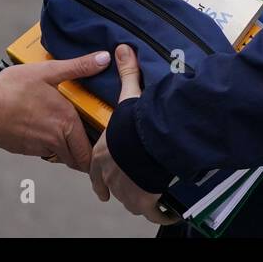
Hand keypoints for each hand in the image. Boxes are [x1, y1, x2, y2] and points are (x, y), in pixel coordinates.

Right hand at [0, 51, 110, 171]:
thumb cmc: (12, 88)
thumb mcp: (48, 71)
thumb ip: (79, 66)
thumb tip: (104, 58)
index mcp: (67, 121)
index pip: (90, 151)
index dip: (98, 149)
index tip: (100, 141)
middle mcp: (57, 139)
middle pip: (78, 160)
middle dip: (84, 154)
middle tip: (87, 140)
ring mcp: (40, 148)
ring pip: (62, 157)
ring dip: (66, 149)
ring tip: (64, 131)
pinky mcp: (26, 150)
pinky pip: (44, 152)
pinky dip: (47, 145)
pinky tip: (41, 128)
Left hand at [89, 45, 180, 224]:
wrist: (150, 144)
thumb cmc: (135, 123)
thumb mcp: (129, 95)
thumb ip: (126, 73)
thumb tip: (121, 48)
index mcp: (101, 155)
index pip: (95, 170)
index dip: (100, 177)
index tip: (103, 184)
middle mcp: (111, 176)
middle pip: (113, 188)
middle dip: (121, 188)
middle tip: (130, 186)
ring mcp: (127, 191)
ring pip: (129, 200)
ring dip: (138, 198)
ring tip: (149, 194)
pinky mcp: (144, 201)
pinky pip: (152, 212)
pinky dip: (160, 213)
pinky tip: (167, 212)